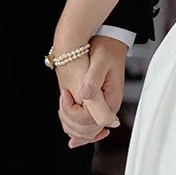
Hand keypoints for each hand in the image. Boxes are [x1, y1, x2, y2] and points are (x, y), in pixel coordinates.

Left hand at [54, 34, 128, 148]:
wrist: (110, 42)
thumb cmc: (107, 49)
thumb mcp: (100, 62)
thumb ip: (93, 81)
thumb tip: (84, 96)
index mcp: (111, 101)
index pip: (91, 121)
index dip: (73, 112)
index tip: (65, 94)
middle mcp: (108, 108)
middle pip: (87, 131)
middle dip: (69, 120)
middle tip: (63, 98)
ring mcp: (102, 108)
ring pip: (84, 132)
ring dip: (70, 124)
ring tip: (63, 105)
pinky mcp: (96, 105)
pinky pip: (85, 126)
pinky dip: (74, 127)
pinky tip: (68, 123)